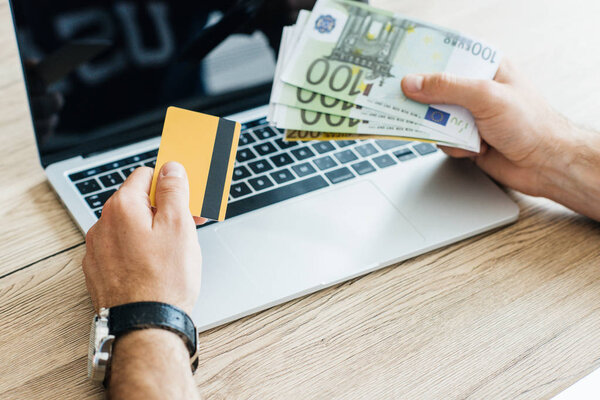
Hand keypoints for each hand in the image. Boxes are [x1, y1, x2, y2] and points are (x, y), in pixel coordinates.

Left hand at [82, 162, 204, 314]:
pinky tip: (155, 267)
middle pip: (137, 202)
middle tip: (188, 226)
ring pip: (129, 227)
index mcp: (122, 207)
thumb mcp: (179, 225)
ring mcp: (97, 250)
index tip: (185, 200)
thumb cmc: (164, 280)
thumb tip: (171, 169)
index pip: (145, 175)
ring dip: (150, 231)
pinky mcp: (98, 271)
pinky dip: (137, 252)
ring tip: (172, 252)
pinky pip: (121, 250)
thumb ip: (173, 190)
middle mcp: (103, 225)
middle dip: (163, 210)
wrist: (146, 325)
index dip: (170, 186)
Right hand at [401, 60, 576, 197]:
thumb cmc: (531, 124)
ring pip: (436, 117)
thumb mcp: (486, 96)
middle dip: (427, 101)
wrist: (545, 165)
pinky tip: (474, 148)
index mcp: (487, 68)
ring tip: (463, 134)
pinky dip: (453, 147)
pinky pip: (443, 139)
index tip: (404, 71)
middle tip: (411, 105)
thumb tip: (413, 83)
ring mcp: (472, 115)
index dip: (426, 63)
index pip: (449, 58)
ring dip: (444, 129)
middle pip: (436, 90)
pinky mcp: (468, 138)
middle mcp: (478, 90)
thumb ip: (447, 88)